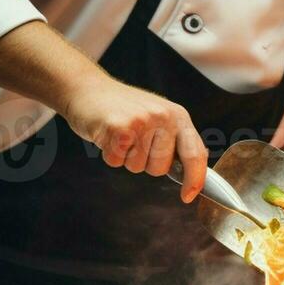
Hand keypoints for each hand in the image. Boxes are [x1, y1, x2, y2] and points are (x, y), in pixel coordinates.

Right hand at [61, 75, 207, 202]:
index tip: (188, 196)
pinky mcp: (119, 126)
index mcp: (178, 116)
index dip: (194, 179)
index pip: (195, 154)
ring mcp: (142, 120)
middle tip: (133, 142)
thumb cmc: (123, 108)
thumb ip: (174, 142)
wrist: (88, 88)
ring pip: (137, 167)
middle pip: (160, 168)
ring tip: (120, 135)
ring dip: (125, 158)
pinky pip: (116, 161)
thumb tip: (193, 175)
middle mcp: (163, 116)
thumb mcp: (157, 118)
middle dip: (145, 163)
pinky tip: (107, 135)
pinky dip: (109, 154)